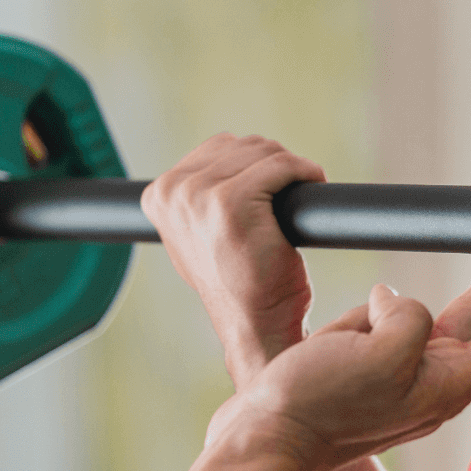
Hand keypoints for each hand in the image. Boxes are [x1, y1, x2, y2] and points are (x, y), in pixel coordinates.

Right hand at [142, 134, 325, 385]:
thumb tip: (221, 158)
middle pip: (243, 146)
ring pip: (264, 152)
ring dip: (290, 170)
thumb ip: (197, 198)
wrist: (256, 324)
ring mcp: (199, 197)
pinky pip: (282, 166)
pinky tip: (312, 187)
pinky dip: (305, 172)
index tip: (270, 193)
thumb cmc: (240, 284)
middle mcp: (173, 192)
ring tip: (294, 203)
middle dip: (273, 167)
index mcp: (158, 195)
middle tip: (287, 201)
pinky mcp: (231, 203)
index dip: (253, 166)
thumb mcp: (200, 236)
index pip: (219, 148)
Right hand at [210, 253, 470, 470]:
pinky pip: (373, 322)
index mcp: (445, 383)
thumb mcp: (379, 355)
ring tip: (347, 349)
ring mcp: (396, 374)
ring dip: (393, 311)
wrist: (261, 447)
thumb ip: (406, 318)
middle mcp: (429, 378)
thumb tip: (390, 299)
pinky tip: (333, 344)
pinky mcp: (363, 367)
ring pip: (414, 316)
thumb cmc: (321, 408)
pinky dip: (361, 319)